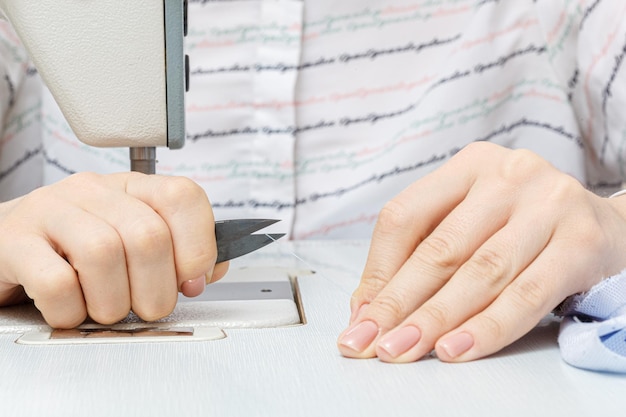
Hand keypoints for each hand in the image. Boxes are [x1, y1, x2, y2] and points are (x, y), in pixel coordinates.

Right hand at [0, 172, 227, 327]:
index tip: (193, 280)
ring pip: (104, 254)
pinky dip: (71, 310)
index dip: (198, 246)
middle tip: (147, 307)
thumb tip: (210, 271)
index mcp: (130, 188)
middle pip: (148, 235)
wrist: (5, 248)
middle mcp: (92, 191)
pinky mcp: (14, 241)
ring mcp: (50, 210)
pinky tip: (70, 310)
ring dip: (114, 302)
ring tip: (106, 310)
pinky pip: (56, 282)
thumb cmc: (75, 251)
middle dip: (157, 289)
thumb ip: (177, 254)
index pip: (183, 196)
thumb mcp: (130, 243)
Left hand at [337, 142, 625, 362]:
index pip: (405, 215)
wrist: (604, 225)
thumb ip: (422, 253)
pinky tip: (456, 349)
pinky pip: (526, 295)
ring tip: (403, 350)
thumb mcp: (471, 222)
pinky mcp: (582, 241)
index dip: (378, 270)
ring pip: (480, 273)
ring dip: (435, 319)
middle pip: (440, 248)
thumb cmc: (522, 226)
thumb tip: (368, 305)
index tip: (359, 315)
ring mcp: (548, 205)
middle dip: (399, 303)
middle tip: (370, 341)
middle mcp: (507, 176)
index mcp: (469, 165)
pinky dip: (488, 327)